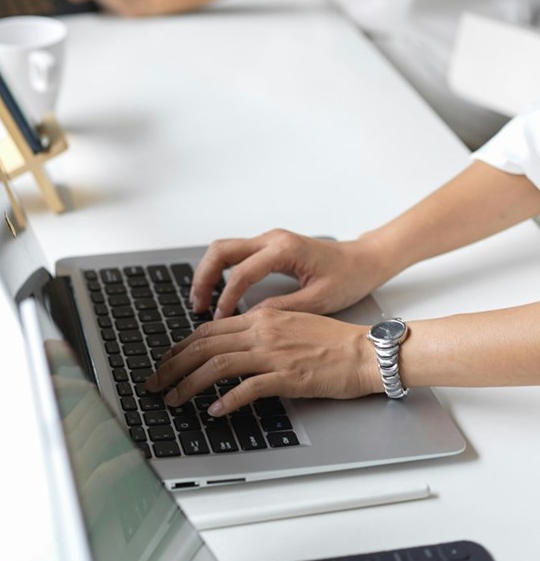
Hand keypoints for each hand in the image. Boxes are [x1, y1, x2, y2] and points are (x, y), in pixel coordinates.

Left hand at [145, 309, 380, 415]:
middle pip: (203, 345)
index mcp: (261, 317)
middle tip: (154, 383)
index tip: (165, 360)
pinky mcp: (287, 376)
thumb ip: (259, 333)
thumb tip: (230, 348)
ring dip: (188, 383)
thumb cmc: (333, 342)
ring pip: (217, 365)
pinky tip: (213, 411)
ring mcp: (274, 353)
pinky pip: (247, 388)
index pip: (209, 329)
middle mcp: (262, 331)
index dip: (180, 347)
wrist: (365, 352)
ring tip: (173, 399)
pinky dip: (226, 401)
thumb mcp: (289, 326)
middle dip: (172, 366)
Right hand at [190, 229, 388, 318]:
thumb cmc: (349, 277)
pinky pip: (234, 255)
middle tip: (197, 306)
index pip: (242, 272)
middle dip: (203, 278)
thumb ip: (283, 309)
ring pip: (223, 249)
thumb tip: (251, 321)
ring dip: (208, 274)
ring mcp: (268, 240)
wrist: (364, 260)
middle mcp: (272, 239)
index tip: (218, 319)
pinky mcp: (268, 247)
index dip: (226, 297)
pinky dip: (220, 272)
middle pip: (221, 250)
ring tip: (201, 302)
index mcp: (284, 249)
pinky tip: (218, 293)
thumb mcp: (319, 300)